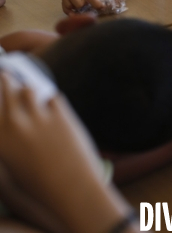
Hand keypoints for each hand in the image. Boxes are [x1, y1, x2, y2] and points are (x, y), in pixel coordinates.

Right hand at [0, 75, 104, 214]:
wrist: (72, 190)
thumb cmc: (40, 184)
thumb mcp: (12, 166)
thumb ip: (7, 138)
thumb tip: (8, 119)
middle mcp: (14, 124)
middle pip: (5, 84)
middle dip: (5, 78)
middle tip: (5, 73)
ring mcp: (37, 116)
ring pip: (28, 88)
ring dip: (28, 91)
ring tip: (29, 93)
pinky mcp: (60, 113)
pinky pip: (52, 97)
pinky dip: (51, 103)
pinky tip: (53, 111)